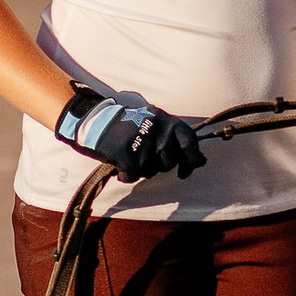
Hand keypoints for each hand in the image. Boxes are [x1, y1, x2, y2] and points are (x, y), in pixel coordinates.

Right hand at [53, 83, 206, 180]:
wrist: (94, 120)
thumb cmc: (125, 124)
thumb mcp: (153, 122)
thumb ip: (175, 139)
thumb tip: (201, 161)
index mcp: (165, 119)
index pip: (190, 141)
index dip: (192, 159)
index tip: (186, 171)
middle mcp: (156, 130)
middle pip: (169, 162)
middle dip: (158, 165)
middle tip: (144, 157)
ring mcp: (142, 143)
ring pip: (151, 171)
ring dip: (141, 169)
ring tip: (130, 156)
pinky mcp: (127, 154)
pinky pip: (133, 175)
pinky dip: (126, 175)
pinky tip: (120, 166)